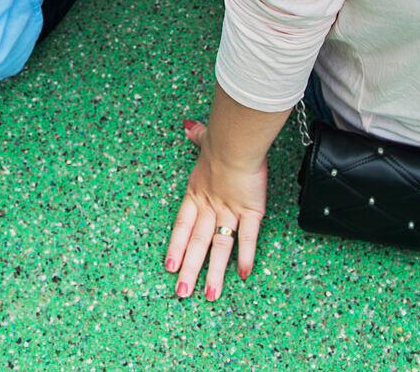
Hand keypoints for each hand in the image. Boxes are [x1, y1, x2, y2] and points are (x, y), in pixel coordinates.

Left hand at [165, 118, 266, 300]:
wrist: (236, 143)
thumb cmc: (222, 140)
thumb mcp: (205, 139)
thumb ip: (196, 136)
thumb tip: (187, 125)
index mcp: (196, 193)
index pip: (182, 226)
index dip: (175, 247)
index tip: (169, 266)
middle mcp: (210, 206)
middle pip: (197, 244)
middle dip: (189, 270)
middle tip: (181, 293)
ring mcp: (229, 211)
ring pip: (219, 247)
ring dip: (214, 273)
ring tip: (210, 296)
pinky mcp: (250, 212)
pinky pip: (247, 239)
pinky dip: (245, 257)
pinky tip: (243, 275)